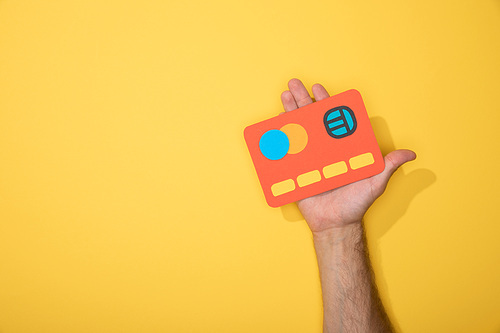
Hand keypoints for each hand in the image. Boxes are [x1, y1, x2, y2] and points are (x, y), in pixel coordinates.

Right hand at [281, 79, 415, 233]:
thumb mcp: (375, 183)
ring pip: (299, 130)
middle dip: (303, 99)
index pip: (333, 119)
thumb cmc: (355, 204)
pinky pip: (288, 150)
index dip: (327, 103)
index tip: (319, 89)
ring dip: (290, 111)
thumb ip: (388, 166)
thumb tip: (410, 154)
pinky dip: (280, 137)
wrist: (335, 224)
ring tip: (284, 94)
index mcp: (342, 147)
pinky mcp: (297, 169)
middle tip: (295, 83)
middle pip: (313, 119)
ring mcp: (310, 157)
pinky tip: (275, 123)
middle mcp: (325, 149)